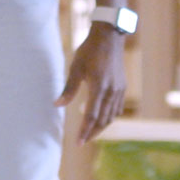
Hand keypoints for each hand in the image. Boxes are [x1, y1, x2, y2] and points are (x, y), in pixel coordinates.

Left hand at [58, 26, 127, 142]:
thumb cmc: (89, 50)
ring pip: (111, 116)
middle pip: (103, 120)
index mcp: (99, 87)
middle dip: (92, 132)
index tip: (78, 142)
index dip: (85, 131)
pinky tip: (103, 119)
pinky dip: (110, 117)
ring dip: (101, 126)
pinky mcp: (122, 87)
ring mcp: (119, 90)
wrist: (109, 37)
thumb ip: (68, 88)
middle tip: (82, 141)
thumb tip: (57, 105)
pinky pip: (117, 108)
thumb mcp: (76, 67)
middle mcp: (112, 91)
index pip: (91, 116)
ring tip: (90, 132)